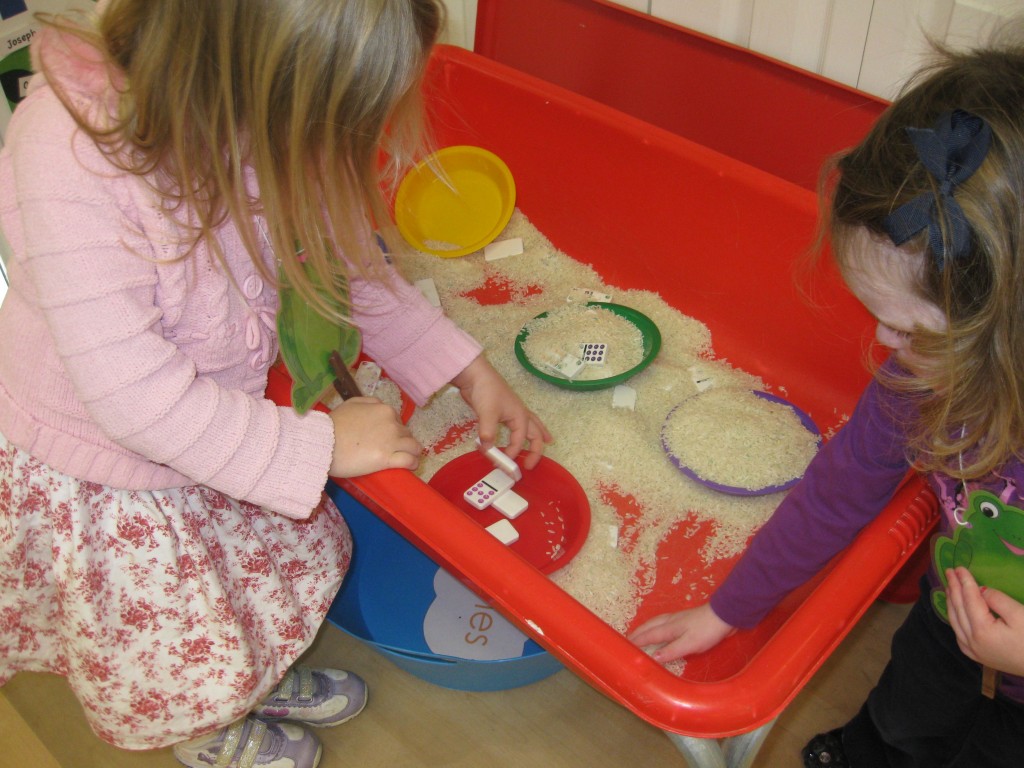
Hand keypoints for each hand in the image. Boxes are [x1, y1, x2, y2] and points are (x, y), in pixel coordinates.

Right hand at [328, 397, 421, 476]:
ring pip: (413, 447)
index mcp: (384, 410)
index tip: (389, 438)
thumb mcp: (352, 404)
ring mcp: (391, 442)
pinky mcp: (387, 459)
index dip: (395, 430)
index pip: (398, 421)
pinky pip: (409, 461)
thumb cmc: (334, 424)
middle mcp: (392, 424)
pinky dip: (412, 463)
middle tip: (395, 449)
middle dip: (402, 441)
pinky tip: (411, 466)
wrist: (324, 443)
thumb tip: (380, 406)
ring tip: (410, 458)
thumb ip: (369, 402)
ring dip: (412, 452)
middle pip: (406, 434)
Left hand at [450, 355, 551, 469]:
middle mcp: (520, 414)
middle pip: (534, 433)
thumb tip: (488, 450)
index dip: (512, 452)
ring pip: (532, 426)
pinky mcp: (504, 411)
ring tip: (548, 442)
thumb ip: (488, 433)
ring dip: (539, 435)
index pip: (519, 440)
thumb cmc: (486, 391)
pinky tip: (523, 432)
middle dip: (536, 450)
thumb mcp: (487, 413)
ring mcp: (513, 412)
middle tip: (530, 465)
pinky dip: (525, 430)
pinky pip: (519, 424)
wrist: (476, 374)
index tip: (501, 462)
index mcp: (520, 416)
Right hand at [628, 603, 735, 662]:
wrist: (724, 616)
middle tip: (628, 639)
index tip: (625, 646)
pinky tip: (660, 629)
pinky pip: (663, 622)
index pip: (649, 636)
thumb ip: (671, 651)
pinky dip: (655, 626)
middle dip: (638, 632)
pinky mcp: (685, 619)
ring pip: (656, 622)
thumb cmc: (706, 631)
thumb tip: (653, 658)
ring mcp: (678, 619)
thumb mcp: (689, 644)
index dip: (637, 641)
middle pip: (649, 626)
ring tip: (639, 633)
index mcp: (669, 628)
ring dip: (645, 627)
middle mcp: (670, 621)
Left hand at [946, 567, 1023, 675]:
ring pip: (955, 621)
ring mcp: (973, 651)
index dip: (964, 581)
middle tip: (949, 572)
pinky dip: (955, 619)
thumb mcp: (1020, 615)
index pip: (969, 599)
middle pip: (959, 609)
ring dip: (951, 602)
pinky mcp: (978, 657)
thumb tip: (980, 590)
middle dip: (954, 588)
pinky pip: (959, 634)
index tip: (959, 567)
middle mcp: (971, 641)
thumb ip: (997, 600)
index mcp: (982, 630)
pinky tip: (955, 611)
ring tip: (949, 586)